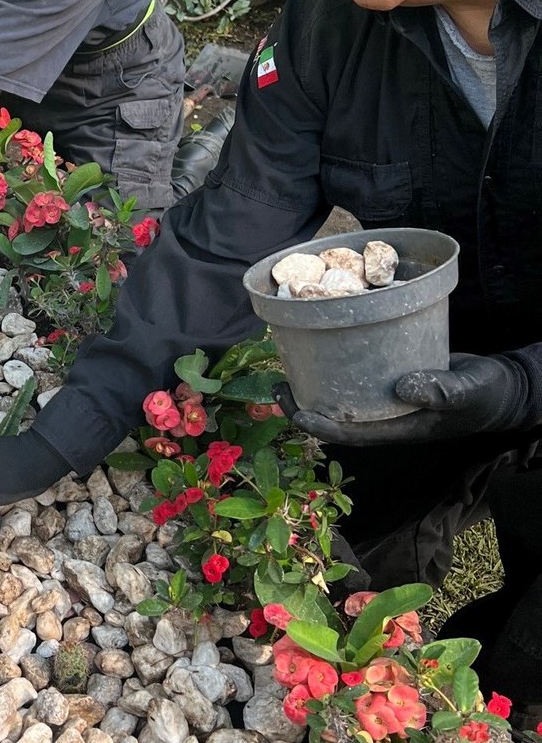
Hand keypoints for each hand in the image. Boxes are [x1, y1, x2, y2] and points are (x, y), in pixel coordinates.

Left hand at [275, 353, 530, 445]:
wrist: (502, 386)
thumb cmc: (487, 394)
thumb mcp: (468, 392)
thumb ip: (441, 391)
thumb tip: (403, 388)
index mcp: (400, 428)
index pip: (352, 434)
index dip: (320, 426)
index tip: (294, 412)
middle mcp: (387, 415)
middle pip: (337, 417)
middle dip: (304, 406)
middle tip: (276, 385)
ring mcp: (388, 399)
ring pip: (342, 396)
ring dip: (314, 385)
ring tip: (287, 365)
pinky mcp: (390, 378)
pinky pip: (356, 377)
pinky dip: (336, 366)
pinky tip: (322, 344)